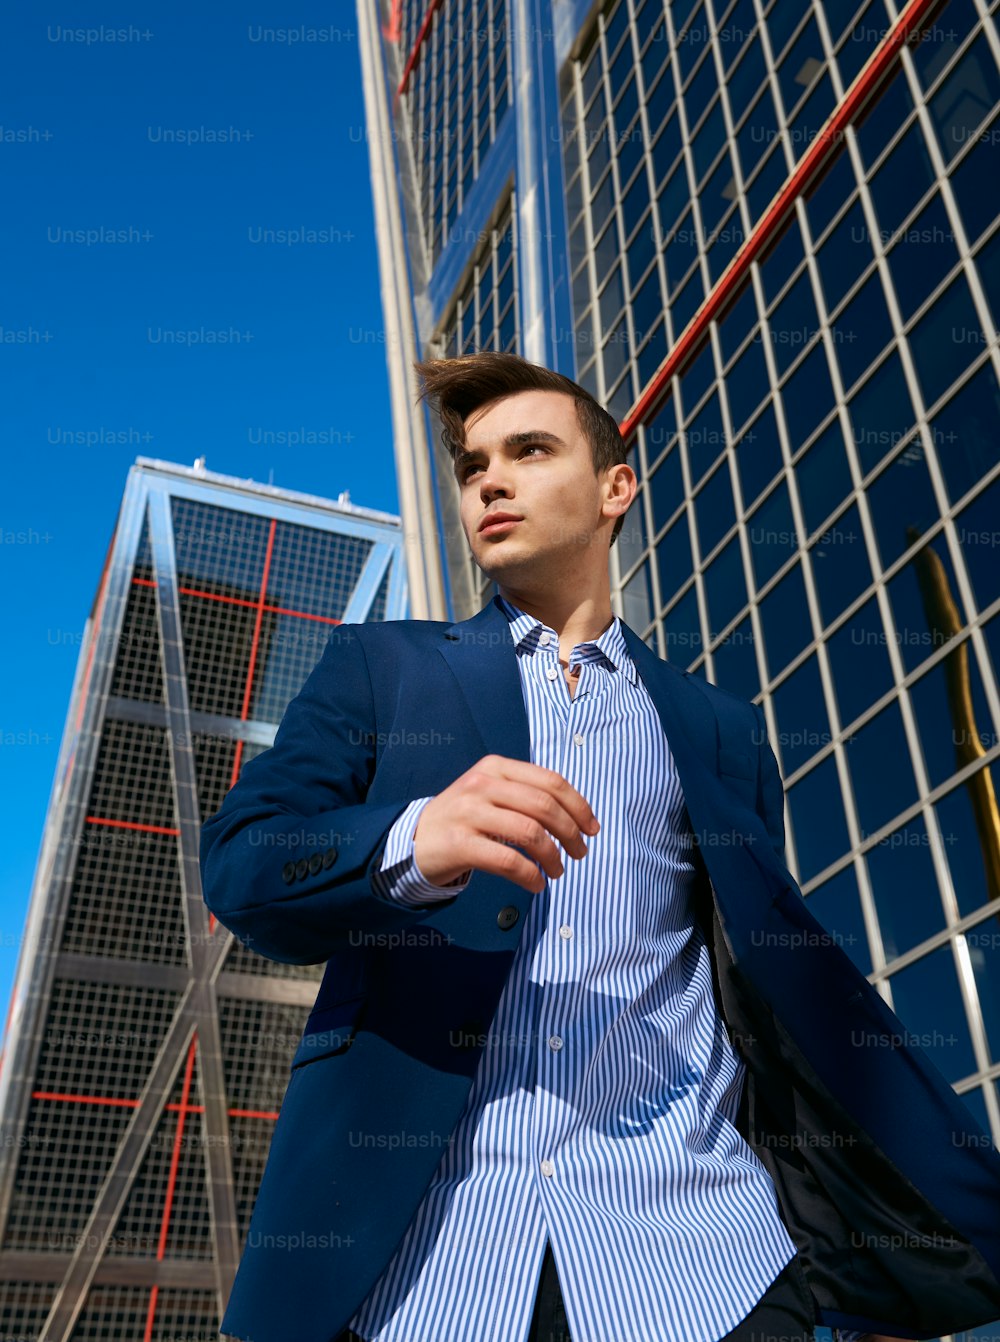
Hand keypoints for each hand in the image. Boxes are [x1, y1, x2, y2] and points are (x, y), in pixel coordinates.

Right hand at [412, 754, 599, 893]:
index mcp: (496, 766)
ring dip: (553, 857)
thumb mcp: (493, 791)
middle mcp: (482, 784)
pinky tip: (536, 883)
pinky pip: (508, 860)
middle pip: (545, 806)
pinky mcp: (459, 843)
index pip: (551, 782)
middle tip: (579, 853)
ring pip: (529, 833)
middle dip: (571, 833)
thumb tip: (578, 816)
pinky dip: (530, 875)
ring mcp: (468, 812)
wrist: (417, 837)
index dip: (579, 806)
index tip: (592, 828)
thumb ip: (527, 794)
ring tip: (557, 871)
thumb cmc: (467, 817)